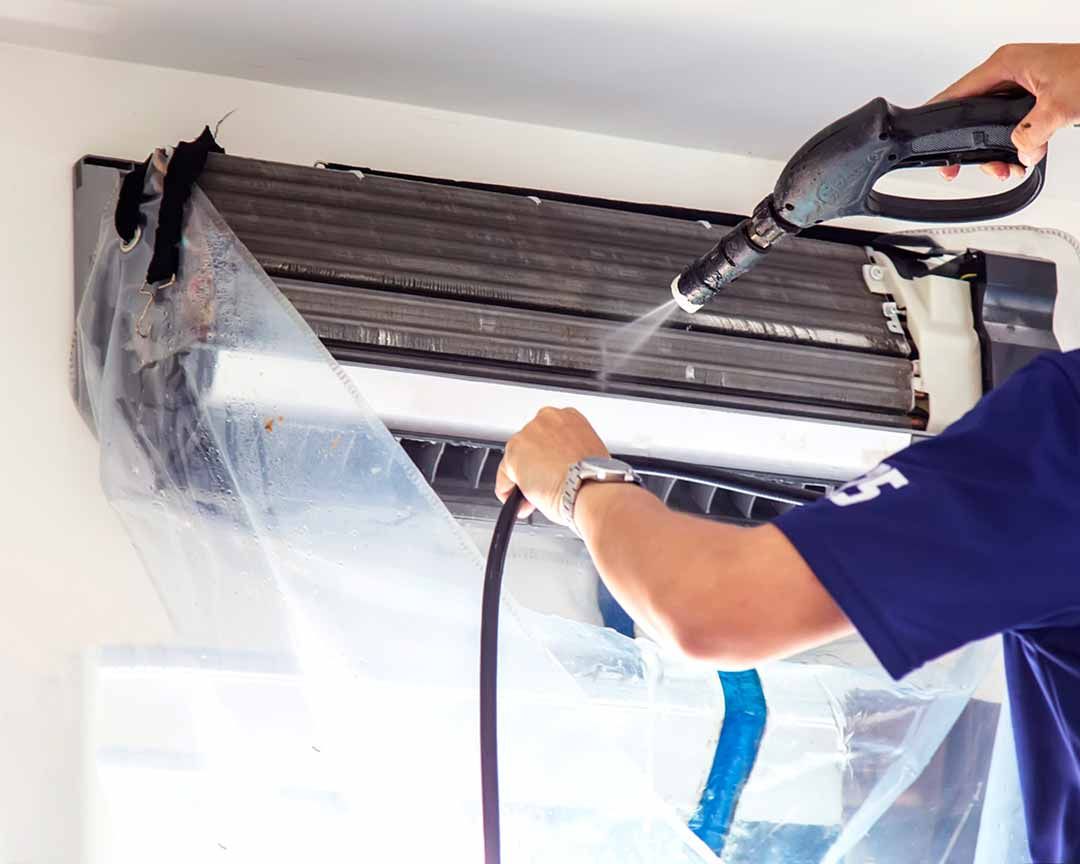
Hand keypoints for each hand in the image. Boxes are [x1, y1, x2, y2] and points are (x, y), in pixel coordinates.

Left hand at [495, 407, 609, 522]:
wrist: (590, 487)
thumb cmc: (596, 477)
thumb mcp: (589, 455)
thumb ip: (571, 454)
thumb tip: (563, 468)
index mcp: (569, 417)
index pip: (549, 435)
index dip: (551, 456)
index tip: (554, 470)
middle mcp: (547, 419)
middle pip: (531, 445)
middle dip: (536, 466)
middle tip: (547, 485)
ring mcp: (528, 435)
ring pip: (517, 460)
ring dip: (524, 479)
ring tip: (539, 495)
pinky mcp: (513, 456)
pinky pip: (504, 478)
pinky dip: (509, 492)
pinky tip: (523, 504)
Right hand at [933, 43, 1079, 181]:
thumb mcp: (1058, 106)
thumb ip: (1030, 134)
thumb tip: (1017, 152)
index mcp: (1006, 64)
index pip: (958, 93)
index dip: (940, 118)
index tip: (928, 138)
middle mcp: (1011, 73)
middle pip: (974, 115)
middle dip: (977, 146)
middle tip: (977, 167)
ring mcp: (1023, 86)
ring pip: (995, 125)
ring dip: (1001, 150)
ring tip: (1010, 166)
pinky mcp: (1037, 99)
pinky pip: (1016, 127)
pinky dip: (1020, 145)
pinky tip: (1027, 155)